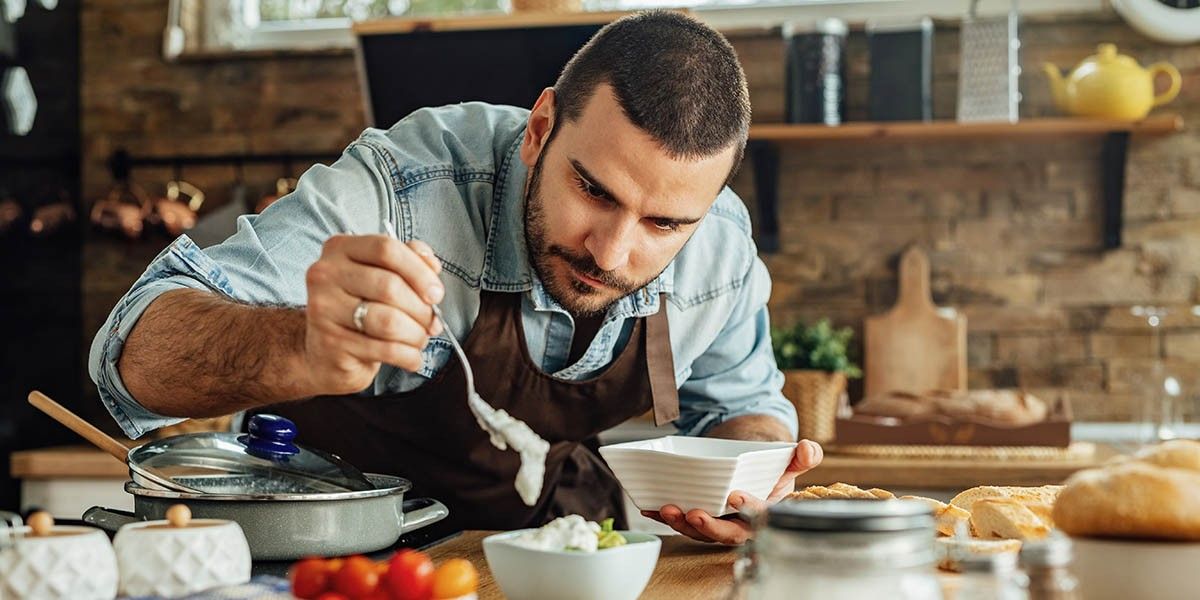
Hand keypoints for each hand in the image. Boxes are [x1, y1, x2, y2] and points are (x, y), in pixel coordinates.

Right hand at [302, 234, 443, 394]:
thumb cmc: (359, 309)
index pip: (386, 249)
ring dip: (416, 334)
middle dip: (422, 309)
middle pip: (390, 286)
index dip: (419, 271)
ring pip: (388, 320)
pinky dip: (408, 356)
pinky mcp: (331, 342)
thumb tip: (432, 266)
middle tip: (432, 323)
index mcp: (340, 248)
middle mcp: (325, 275)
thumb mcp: (380, 277)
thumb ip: (408, 261)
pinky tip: (412, 357)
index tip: (436, 293)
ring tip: (420, 339)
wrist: (324, 352)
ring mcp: (324, 309)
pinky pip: (385, 349)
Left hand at [641, 439, 822, 544]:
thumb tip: (808, 449)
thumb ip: (804, 457)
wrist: (752, 466)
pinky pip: (681, 520)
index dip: (750, 509)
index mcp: (766, 513)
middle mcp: (741, 523)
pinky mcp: (698, 516)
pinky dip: (664, 515)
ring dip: (682, 523)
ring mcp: (718, 522)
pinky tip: (649, 506)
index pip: (761, 516)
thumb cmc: (772, 469)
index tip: (736, 496)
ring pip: (700, 531)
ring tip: (668, 509)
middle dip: (709, 526)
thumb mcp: (790, 461)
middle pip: (726, 533)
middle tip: (694, 514)